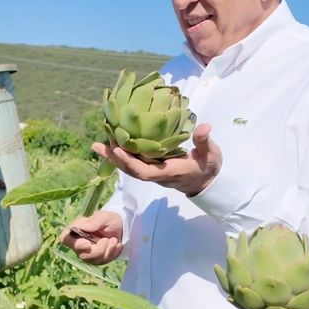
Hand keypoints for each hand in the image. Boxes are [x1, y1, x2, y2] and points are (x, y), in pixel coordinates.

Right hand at [60, 210, 123, 264]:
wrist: (122, 227)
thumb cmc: (109, 219)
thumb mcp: (104, 217)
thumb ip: (93, 222)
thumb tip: (82, 227)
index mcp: (76, 229)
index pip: (65, 239)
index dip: (73, 244)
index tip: (88, 244)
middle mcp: (79, 243)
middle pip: (82, 255)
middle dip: (98, 250)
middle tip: (107, 240)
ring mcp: (87, 253)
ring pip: (93, 261)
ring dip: (107, 251)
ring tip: (114, 240)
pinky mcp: (97, 259)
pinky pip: (103, 262)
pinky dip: (113, 254)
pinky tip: (117, 245)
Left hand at [91, 123, 221, 196]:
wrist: (207, 181)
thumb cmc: (208, 167)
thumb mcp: (211, 154)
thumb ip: (204, 141)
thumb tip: (203, 127)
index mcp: (170, 172)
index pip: (146, 172)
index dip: (130, 162)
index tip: (118, 149)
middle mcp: (158, 175)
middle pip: (131, 170)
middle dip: (114, 159)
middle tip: (98, 145)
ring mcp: (154, 172)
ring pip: (130, 167)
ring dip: (114, 157)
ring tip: (98, 145)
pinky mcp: (152, 167)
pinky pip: (134, 162)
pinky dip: (121, 155)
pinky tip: (111, 144)